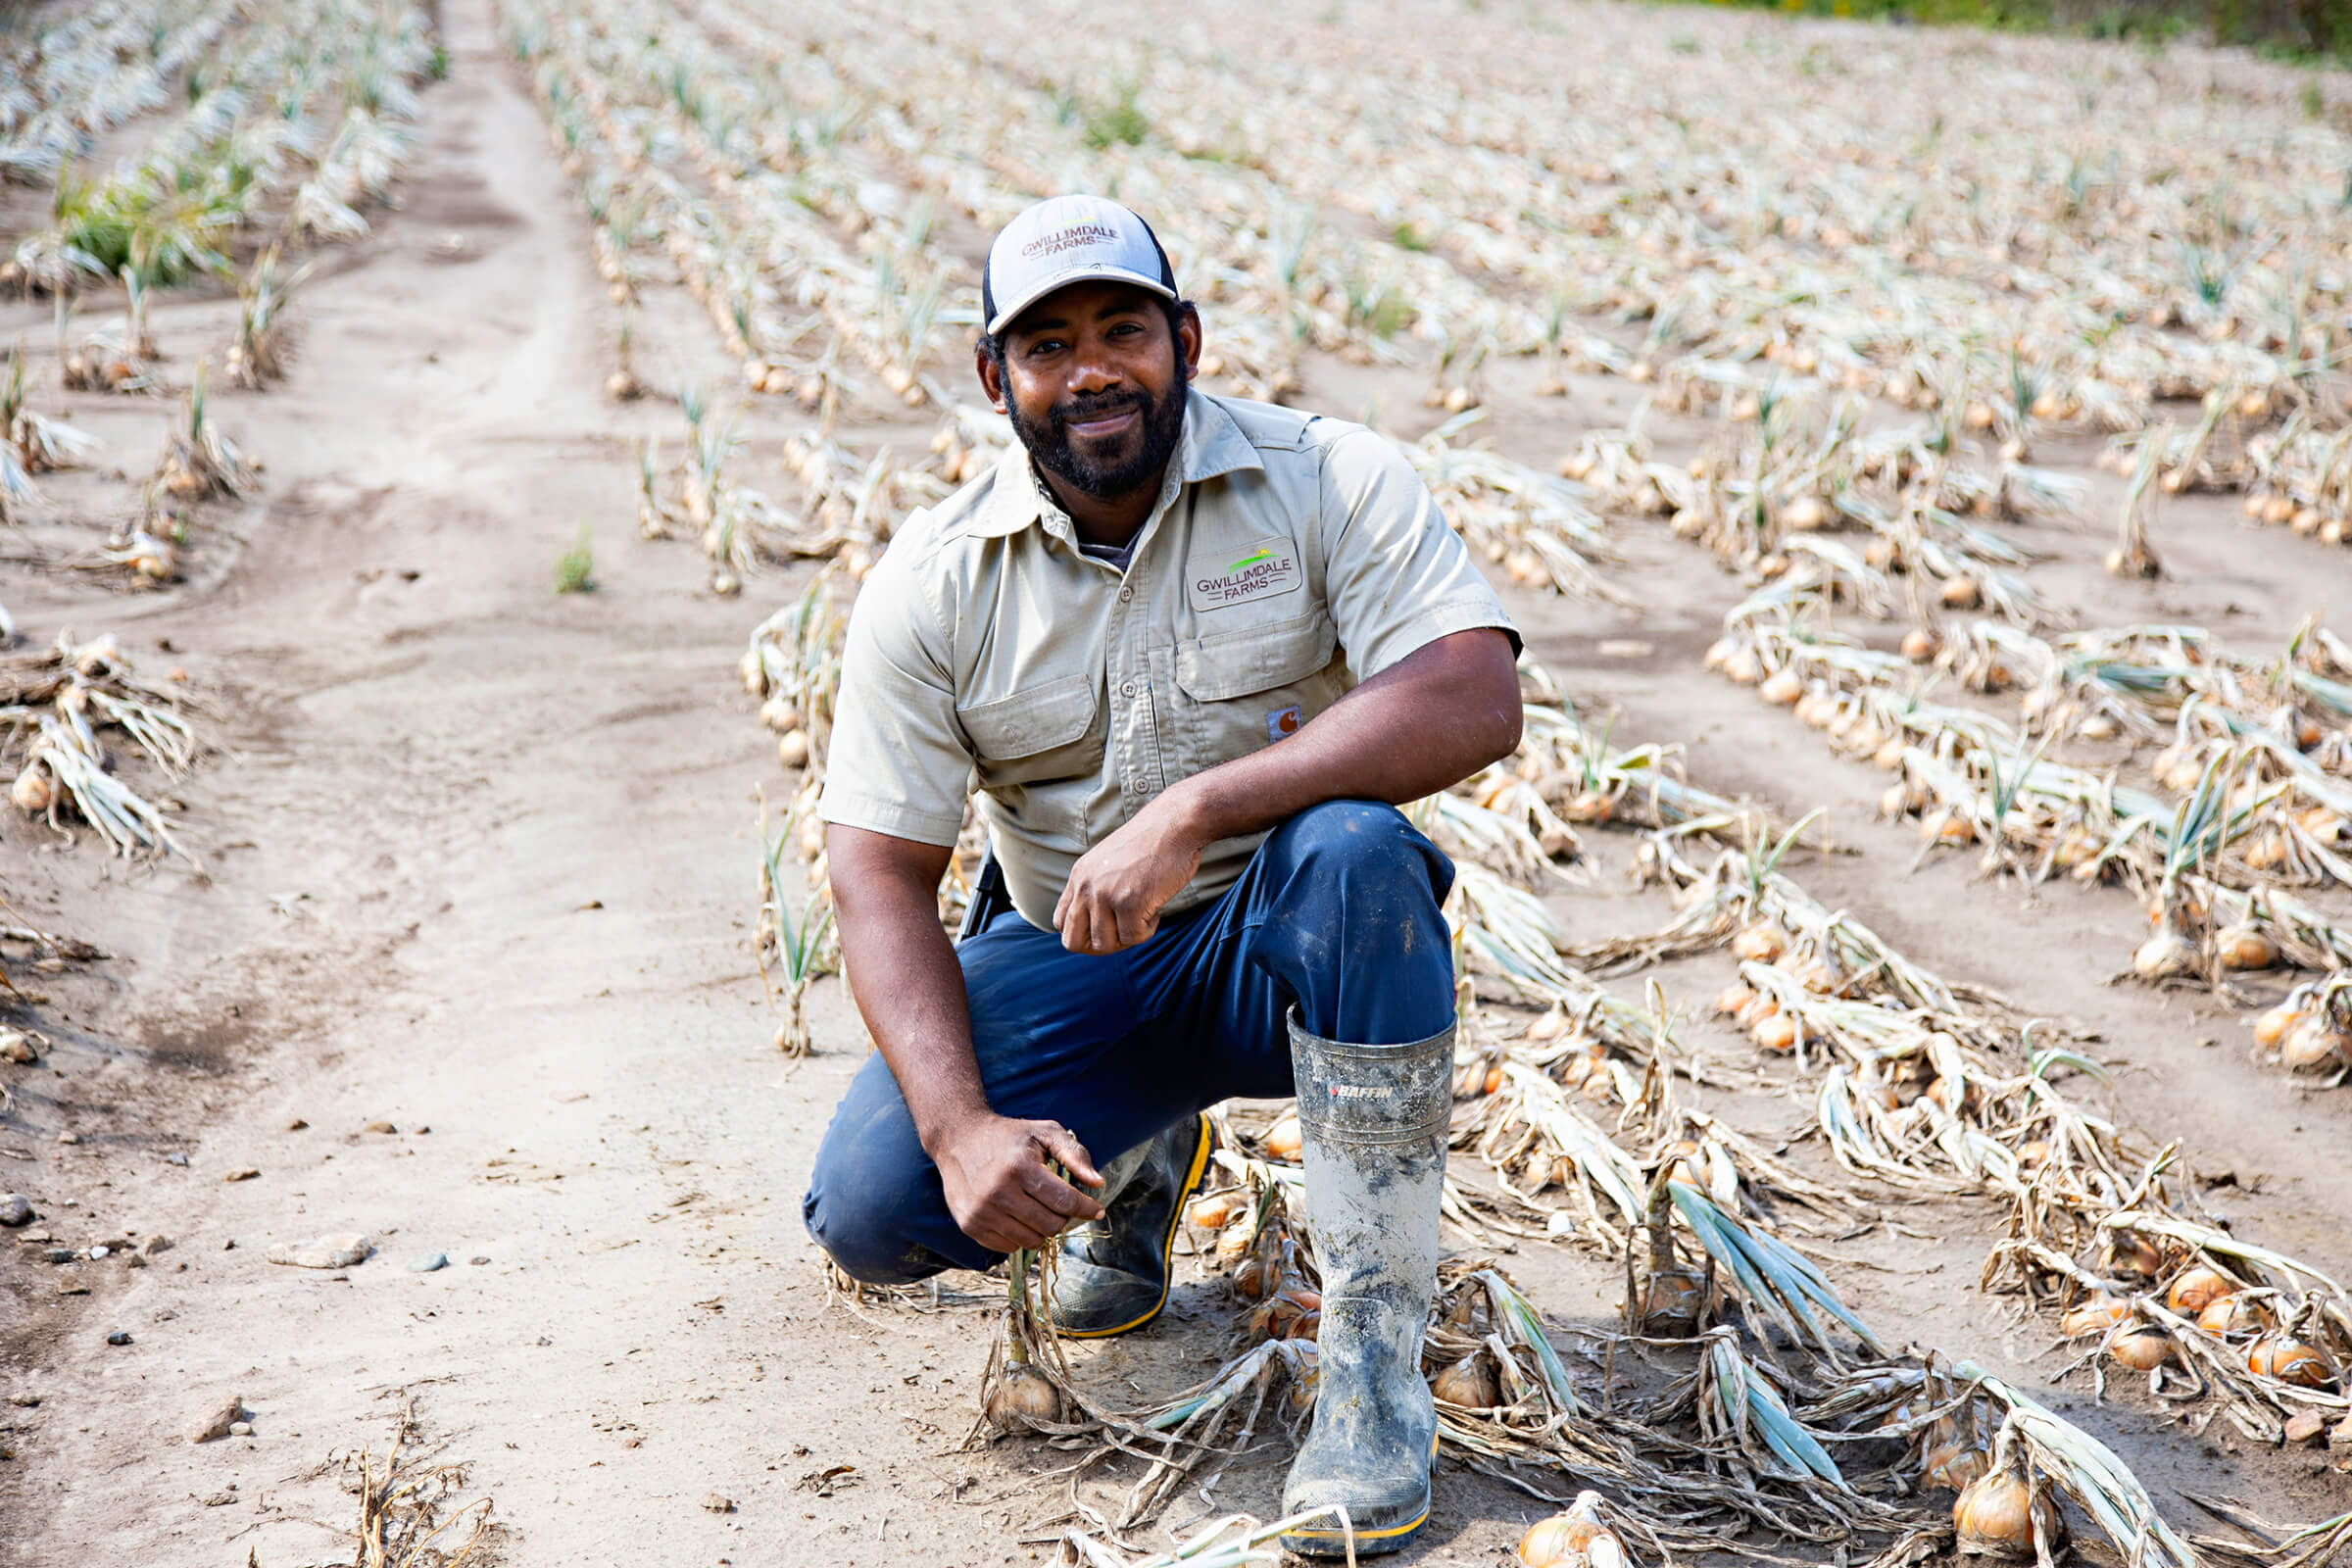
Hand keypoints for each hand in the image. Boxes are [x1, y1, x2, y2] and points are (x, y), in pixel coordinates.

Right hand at [933, 1113, 1104, 1253]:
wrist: (958, 1137)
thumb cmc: (1009, 1136)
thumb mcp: (1044, 1132)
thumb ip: (1075, 1154)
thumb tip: (1098, 1184)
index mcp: (1020, 1167)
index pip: (1064, 1201)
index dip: (1086, 1208)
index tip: (1097, 1210)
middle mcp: (998, 1192)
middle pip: (1050, 1225)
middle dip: (1063, 1217)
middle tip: (1060, 1205)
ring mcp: (981, 1211)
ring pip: (1031, 1241)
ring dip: (1042, 1229)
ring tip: (1038, 1209)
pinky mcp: (969, 1224)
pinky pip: (1008, 1247)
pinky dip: (1020, 1236)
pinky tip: (1018, 1216)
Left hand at [1055, 791, 1203, 954]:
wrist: (1176, 823)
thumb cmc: (1152, 844)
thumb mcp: (1110, 863)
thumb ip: (1096, 888)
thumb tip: (1096, 928)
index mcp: (1079, 876)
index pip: (1060, 922)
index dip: (1083, 934)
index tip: (1108, 926)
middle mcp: (1086, 885)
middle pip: (1073, 941)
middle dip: (1099, 946)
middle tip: (1123, 933)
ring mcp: (1106, 894)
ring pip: (1105, 944)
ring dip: (1127, 938)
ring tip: (1143, 915)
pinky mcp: (1130, 902)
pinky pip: (1133, 938)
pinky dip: (1148, 931)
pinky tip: (1156, 910)